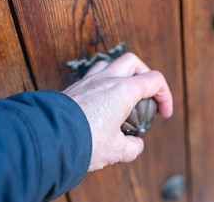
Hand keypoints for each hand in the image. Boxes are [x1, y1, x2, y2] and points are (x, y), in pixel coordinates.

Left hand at [62, 53, 172, 170]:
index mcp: (123, 90)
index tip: (163, 114)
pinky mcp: (72, 89)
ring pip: (109, 65)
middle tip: (146, 95)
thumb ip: (131, 147)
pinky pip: (92, 78)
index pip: (154, 80)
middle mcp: (106, 80)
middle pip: (132, 62)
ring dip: (120, 75)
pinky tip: (99, 105)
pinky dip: (101, 86)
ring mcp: (87, 82)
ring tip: (122, 96)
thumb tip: (136, 144)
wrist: (48, 138)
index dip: (165, 96)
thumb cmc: (84, 142)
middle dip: (144, 75)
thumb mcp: (115, 151)